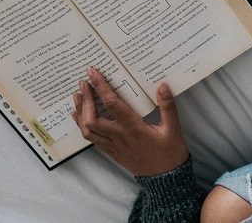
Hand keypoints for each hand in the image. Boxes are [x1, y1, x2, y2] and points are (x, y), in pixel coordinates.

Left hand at [71, 67, 188, 176]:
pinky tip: (79, 117)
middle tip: (82, 83)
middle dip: (85, 99)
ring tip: (78, 97)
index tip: (92, 72)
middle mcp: (119, 136)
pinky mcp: (112, 152)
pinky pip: (92, 139)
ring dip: (80, 112)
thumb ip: (167, 106)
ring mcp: (113, 146)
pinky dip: (82, 126)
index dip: (101, 86)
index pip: (112, 104)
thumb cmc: (170, 153)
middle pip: (92, 118)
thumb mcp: (173, 129)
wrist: (166, 179)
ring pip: (87, 130)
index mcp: (133, 128)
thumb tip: (162, 86)